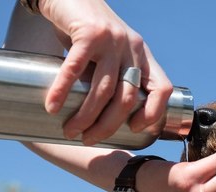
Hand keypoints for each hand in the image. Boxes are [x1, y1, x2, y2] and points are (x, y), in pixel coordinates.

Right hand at [38, 0, 171, 144]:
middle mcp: (132, 48)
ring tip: (70, 130)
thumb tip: (102, 116)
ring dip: (85, 116)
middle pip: (126, 99)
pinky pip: (75, 69)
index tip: (134, 128)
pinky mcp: (88, 33)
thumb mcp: (110, 52)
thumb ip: (112, 76)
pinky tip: (52, 106)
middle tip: (88, 139)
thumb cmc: (86, 29)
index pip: (162, 89)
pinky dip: (62, 91)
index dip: (153, 113)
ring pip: (102, 90)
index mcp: (142, 55)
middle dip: (107, 125)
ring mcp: (112, 40)